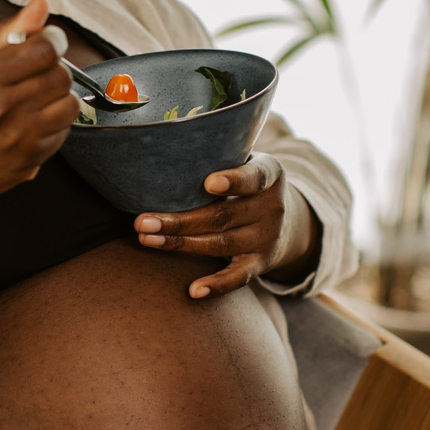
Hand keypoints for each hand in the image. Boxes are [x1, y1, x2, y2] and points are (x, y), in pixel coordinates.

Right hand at [0, 0, 77, 228]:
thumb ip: (3, 35)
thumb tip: (40, 6)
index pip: (44, 48)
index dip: (52, 39)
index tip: (47, 40)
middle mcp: (2, 110)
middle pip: (60, 75)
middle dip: (53, 67)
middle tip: (34, 70)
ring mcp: (18, 140)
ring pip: (69, 104)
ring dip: (58, 95)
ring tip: (34, 95)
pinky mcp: (29, 162)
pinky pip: (63, 132)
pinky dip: (53, 122)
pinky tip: (29, 120)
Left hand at [134, 153, 320, 298]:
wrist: (287, 219)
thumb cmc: (247, 181)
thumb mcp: (246, 159)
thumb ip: (220, 154)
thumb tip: (164, 138)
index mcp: (270, 174)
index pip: (254, 176)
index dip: (233, 180)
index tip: (208, 183)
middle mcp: (272, 207)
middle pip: (223, 215)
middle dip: (180, 219)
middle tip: (142, 220)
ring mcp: (267, 238)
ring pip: (220, 244)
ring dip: (180, 244)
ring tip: (146, 238)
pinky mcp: (260, 263)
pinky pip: (238, 278)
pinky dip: (216, 286)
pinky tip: (193, 291)